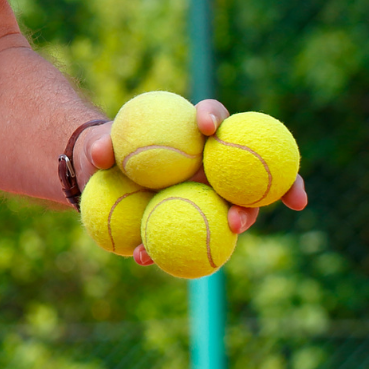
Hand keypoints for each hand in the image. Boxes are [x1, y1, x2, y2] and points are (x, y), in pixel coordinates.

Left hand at [87, 99, 310, 263]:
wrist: (108, 183)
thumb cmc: (111, 153)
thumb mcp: (98, 146)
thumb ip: (99, 147)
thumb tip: (99, 154)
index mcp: (195, 134)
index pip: (211, 116)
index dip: (212, 115)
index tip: (206, 125)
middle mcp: (212, 162)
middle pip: (248, 165)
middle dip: (269, 178)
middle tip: (246, 188)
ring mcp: (212, 191)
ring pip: (238, 203)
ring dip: (244, 216)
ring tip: (235, 226)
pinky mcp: (203, 216)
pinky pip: (208, 232)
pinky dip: (198, 244)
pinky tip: (174, 254)